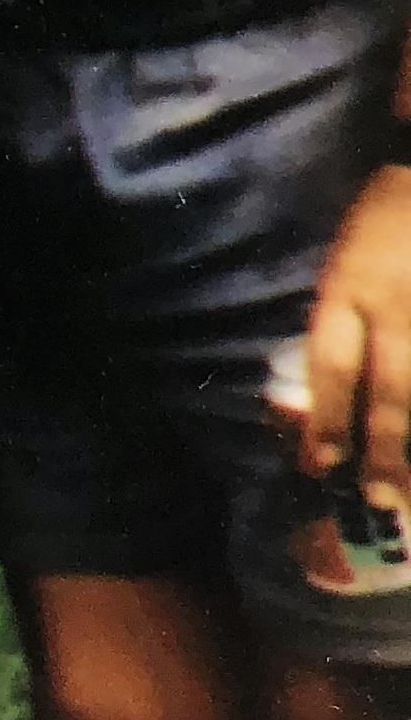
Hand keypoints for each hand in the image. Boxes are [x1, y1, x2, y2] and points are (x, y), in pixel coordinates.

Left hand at [303, 165, 410, 510]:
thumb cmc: (385, 216)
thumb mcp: (347, 260)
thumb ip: (344, 320)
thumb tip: (334, 397)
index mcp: (350, 288)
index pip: (332, 366)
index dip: (328, 421)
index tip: (322, 467)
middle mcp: (397, 305)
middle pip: (392, 391)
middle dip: (387, 451)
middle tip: (382, 503)